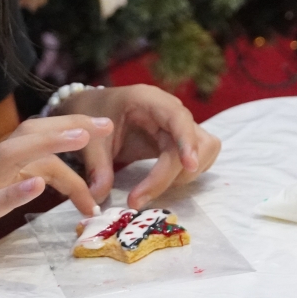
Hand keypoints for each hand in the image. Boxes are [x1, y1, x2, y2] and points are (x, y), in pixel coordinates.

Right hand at [0, 115, 111, 281]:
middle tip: (106, 124)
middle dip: (67, 125)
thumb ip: (18, 185)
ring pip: (11, 156)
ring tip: (83, 139)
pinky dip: (14, 192)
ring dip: (49, 144)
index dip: (67, 129)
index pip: (34, 138)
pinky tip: (37, 187)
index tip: (103, 126)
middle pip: (27, 135)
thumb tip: (54, 178)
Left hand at [59, 84, 220, 209]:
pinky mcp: (181, 140)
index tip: (189, 165)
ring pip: (206, 149)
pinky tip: (160, 181)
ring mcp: (179, 125)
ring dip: (184, 175)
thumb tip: (100, 197)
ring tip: (149, 188)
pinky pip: (201, 157)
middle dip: (177, 172)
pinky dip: (186, 174)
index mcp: (149, 100)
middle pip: (197, 140)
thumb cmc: (94, 115)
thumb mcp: (90, 139)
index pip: (178, 117)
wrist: (94, 109)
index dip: (187, 140)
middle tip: (140, 197)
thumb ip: (97, 167)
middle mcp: (171, 111)